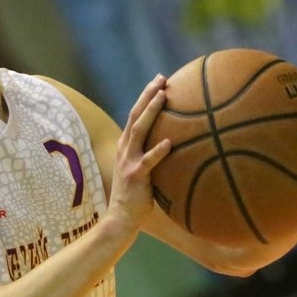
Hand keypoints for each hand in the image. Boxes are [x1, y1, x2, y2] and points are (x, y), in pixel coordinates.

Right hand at [106, 74, 171, 232]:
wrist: (121, 218)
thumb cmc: (136, 196)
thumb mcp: (141, 170)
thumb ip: (151, 156)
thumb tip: (176, 145)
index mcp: (126, 146)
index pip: (135, 115)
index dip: (146, 97)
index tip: (159, 81)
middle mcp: (124, 149)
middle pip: (135, 115)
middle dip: (148, 95)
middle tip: (162, 78)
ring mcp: (128, 161)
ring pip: (139, 130)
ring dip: (152, 112)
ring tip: (164, 96)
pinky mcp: (135, 176)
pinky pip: (148, 161)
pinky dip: (158, 151)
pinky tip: (170, 142)